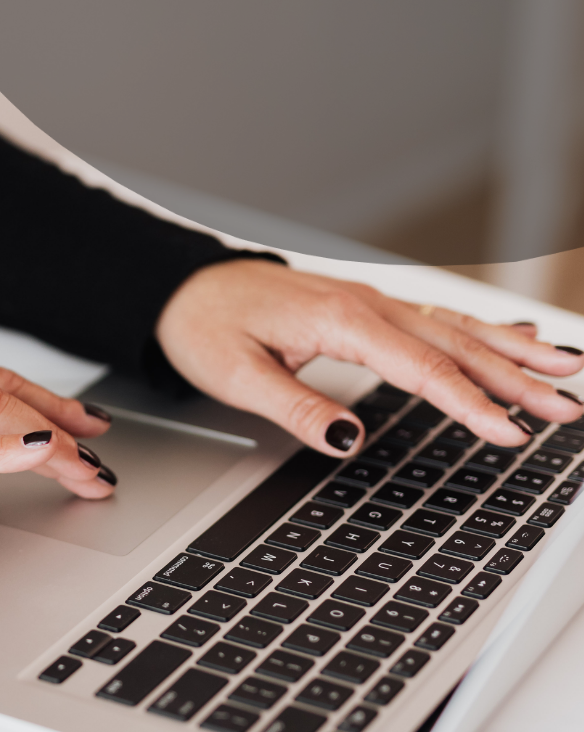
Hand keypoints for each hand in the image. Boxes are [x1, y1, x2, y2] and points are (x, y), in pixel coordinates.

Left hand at [156, 260, 583, 455]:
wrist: (186, 290)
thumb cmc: (206, 327)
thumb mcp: (237, 377)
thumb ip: (295, 407)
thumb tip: (347, 441)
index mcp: (341, 321)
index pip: (422, 368)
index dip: (470, 403)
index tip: (511, 432)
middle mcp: (366, 306)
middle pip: (456, 345)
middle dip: (517, 378)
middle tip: (570, 405)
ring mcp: (370, 303)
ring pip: (455, 328)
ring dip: (512, 352)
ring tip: (566, 370)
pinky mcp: (365, 310)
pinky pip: (435, 320)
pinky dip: (480, 330)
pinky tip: (513, 336)